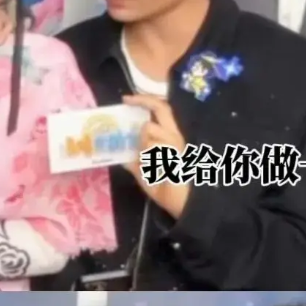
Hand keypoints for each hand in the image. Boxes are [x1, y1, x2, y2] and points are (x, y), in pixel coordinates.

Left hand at [122, 94, 190, 220]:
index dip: (145, 101)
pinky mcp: (175, 150)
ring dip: (141, 144)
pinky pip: (150, 146)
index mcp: (172, 139)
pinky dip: (146, 158)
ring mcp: (176, 141)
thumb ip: (136, 165)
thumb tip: (122, 158)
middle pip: (161, 107)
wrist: (183, 205)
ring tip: (147, 164)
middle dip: (143, 101)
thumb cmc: (167, 191)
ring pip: (149, 129)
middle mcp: (176, 136)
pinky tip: (154, 170)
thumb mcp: (146, 175)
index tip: (127, 99)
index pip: (162, 112)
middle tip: (126, 101)